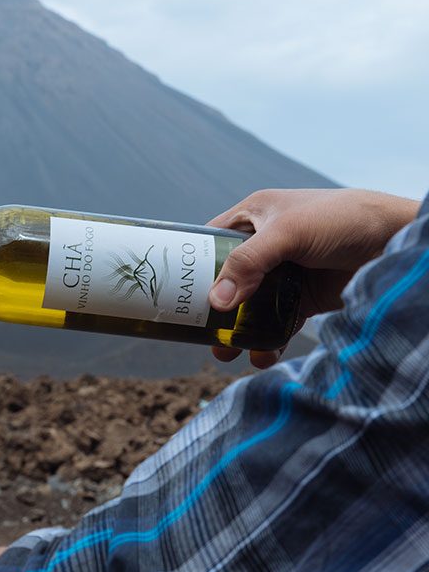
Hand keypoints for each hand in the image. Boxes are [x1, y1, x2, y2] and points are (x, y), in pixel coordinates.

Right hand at [207, 188, 418, 368]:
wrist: (398, 242)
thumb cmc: (342, 220)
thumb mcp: (288, 233)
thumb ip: (249, 264)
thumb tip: (215, 302)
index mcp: (253, 217)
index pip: (210, 242)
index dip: (191, 266)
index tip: (173, 293)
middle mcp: (265, 245)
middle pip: (226, 280)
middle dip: (212, 310)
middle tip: (199, 334)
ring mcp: (284, 274)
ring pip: (249, 306)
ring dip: (238, 330)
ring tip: (227, 353)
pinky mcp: (304, 298)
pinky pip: (276, 322)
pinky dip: (267, 340)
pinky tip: (262, 355)